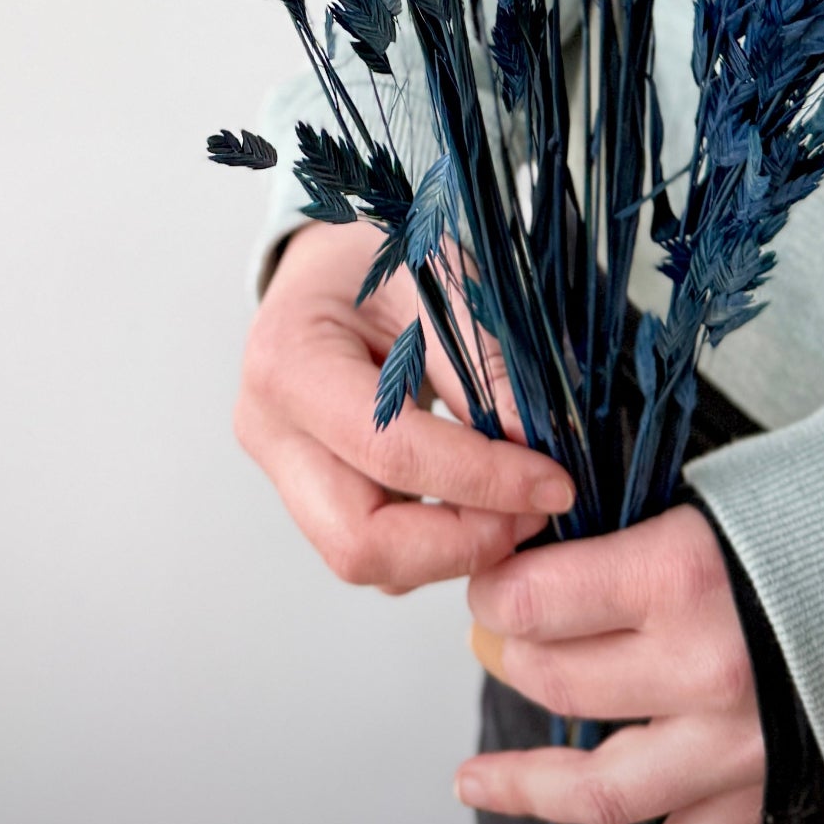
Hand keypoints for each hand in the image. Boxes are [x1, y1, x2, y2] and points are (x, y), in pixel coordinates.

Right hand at [234, 220, 575, 591]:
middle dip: (460, 544)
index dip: (481, 480)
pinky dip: (438, 547)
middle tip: (534, 514)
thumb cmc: (380, 257)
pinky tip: (480, 502)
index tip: (553, 483)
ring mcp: (283, 475)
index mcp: (290, 362)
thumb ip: (487, 360)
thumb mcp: (439, 278)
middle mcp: (269, 432)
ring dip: (454, 551)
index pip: (390, 452)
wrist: (332, 264)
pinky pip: (377, 556)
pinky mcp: (311, 501)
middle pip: (359, 543)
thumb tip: (540, 443)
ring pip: (370, 566)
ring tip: (515, 504)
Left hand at [456, 504, 765, 823]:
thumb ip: (614, 540)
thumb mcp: (695, 499)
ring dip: (525, 789)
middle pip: (557, 684)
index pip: (535, 601)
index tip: (486, 579)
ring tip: (473, 783)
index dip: (492, 590)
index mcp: (680, 574)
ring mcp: (734, 746)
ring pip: (600, 790)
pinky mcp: (762, 794)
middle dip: (507, 659)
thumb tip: (524, 563)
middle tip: (490, 642)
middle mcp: (702, 669)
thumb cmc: (804, 519)